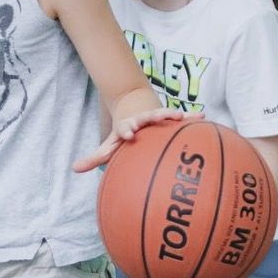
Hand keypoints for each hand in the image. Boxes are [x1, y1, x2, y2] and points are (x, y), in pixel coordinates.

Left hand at [74, 108, 197, 172]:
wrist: (131, 109)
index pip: (126, 127)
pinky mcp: (168, 117)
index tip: (129, 134)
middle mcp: (142, 120)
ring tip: (182, 115)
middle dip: (151, 117)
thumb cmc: (122, 135)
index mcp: (128, 127)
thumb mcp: (109, 145)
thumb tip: (74, 169)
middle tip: (158, 118)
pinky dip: (191, 116)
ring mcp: (156, 117)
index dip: (128, 129)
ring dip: (172, 114)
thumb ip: (94, 157)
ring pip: (164, 114)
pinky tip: (203, 116)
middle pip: (146, 117)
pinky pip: (181, 118)